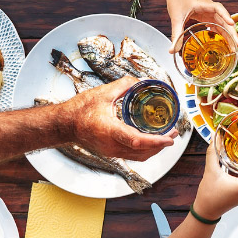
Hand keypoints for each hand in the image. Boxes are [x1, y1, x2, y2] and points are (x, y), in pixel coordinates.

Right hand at [59, 76, 175, 160]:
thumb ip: (124, 85)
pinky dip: (146, 150)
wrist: (64, 124)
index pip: (137, 140)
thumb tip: (141, 81)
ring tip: (167, 137)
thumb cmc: (79, 110)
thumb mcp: (103, 92)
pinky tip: (152, 141)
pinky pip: (133, 155)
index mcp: (110, 130)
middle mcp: (112, 145)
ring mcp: (111, 151)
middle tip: (173, 132)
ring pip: (139, 156)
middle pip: (143, 151)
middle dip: (161, 144)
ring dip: (155, 148)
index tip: (169, 138)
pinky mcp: (111, 153)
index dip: (156, 141)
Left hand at [167, 0, 237, 53]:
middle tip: (237, 45)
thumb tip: (172, 50)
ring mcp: (210, 13)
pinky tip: (222, 42)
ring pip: (223, 25)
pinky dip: (221, 34)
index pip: (219, 9)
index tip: (231, 24)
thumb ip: (176, 34)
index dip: (225, 16)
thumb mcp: (176, 17)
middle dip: (232, 33)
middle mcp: (211, 9)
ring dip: (229, 35)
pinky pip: (218, 26)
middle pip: (225, 20)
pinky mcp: (208, 17)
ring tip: (234, 47)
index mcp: (205, 5)